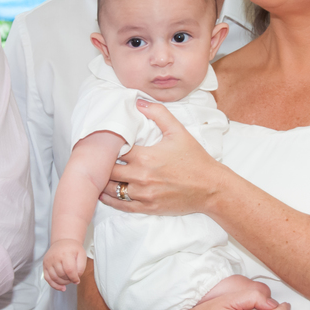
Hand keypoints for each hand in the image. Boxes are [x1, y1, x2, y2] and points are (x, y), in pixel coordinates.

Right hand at [43, 241, 86, 290]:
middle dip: (69, 280)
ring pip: (55, 278)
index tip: (77, 280)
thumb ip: (81, 267)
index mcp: (65, 254)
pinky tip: (61, 287)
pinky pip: (47, 278)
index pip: (69, 270)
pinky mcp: (45, 265)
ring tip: (68, 280)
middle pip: (62, 275)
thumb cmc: (73, 249)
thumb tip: (76, 279)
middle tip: (73, 278)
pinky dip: (54, 285)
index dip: (74, 278)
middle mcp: (55, 257)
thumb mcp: (82, 255)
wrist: (63, 241)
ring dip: (62, 283)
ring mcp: (48, 261)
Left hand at [102, 100, 226, 215]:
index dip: (108, 146)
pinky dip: (110, 199)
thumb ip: (158, 113)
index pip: (115, 150)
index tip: (106, 143)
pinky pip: (121, 205)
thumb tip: (138, 102)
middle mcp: (141, 176)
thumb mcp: (178, 131)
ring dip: (104, 181)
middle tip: (100, 159)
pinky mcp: (147, 207)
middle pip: (109, 170)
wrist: (210, 187)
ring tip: (99, 175)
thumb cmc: (195, 159)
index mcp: (146, 156)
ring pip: (112, 189)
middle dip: (104, 164)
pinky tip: (104, 193)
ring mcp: (143, 194)